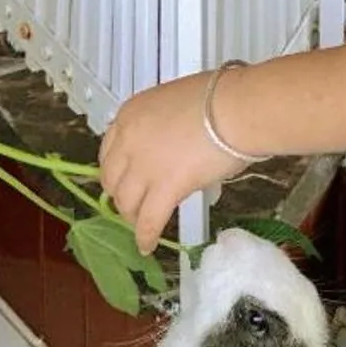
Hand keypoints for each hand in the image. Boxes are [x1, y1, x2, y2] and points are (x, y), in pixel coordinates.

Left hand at [102, 72, 239, 251]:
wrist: (236, 108)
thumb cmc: (218, 100)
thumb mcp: (175, 105)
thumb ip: (162, 128)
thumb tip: (173, 148)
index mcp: (130, 114)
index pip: (109, 149)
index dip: (116, 169)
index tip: (125, 179)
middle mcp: (128, 140)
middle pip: (112, 178)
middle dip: (120, 194)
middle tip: (133, 203)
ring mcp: (144, 166)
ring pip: (126, 201)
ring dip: (132, 216)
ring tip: (141, 225)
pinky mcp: (164, 189)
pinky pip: (148, 220)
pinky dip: (145, 236)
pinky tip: (147, 246)